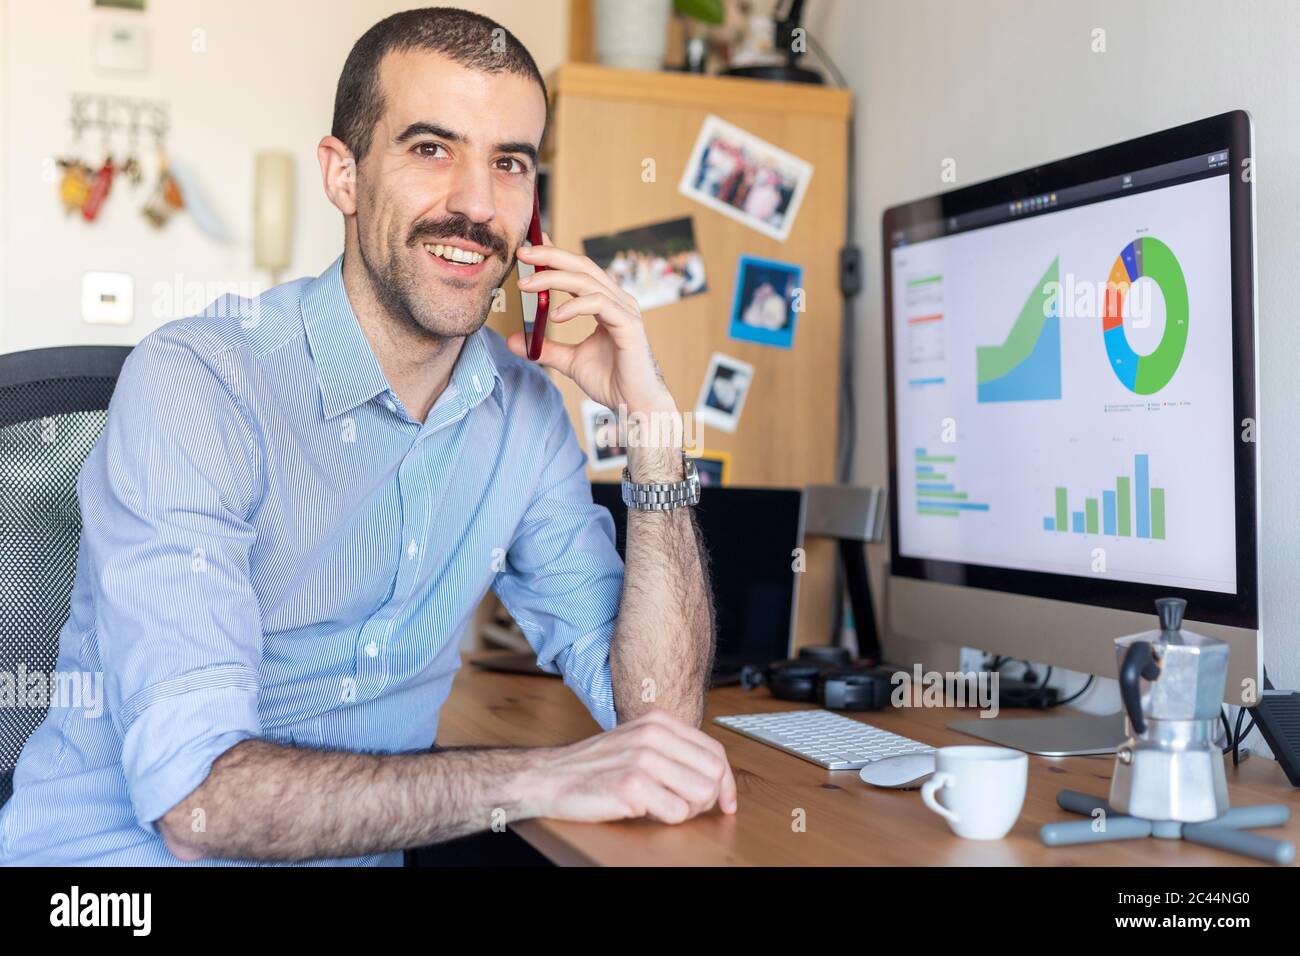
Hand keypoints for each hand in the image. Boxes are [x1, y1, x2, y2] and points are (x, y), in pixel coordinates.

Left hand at [507, 235, 675, 418]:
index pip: (579, 270)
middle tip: (523, 253)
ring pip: (587, 281)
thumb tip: (514, 340)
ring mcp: (625, 310)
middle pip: (582, 266)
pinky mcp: (629, 325)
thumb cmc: (611, 381)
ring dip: (553, 278)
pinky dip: (574, 306)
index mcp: (607, 303)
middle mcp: (618, 301)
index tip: (529, 249)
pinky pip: (599, 303)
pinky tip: (555, 315)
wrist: (635, 406)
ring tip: (527, 285)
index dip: (555, 255)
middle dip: (551, 256)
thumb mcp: (570, 360)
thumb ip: (545, 348)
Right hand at [522, 709, 737, 823]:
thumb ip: (672, 750)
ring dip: (687, 810)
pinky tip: (644, 810)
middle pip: (715, 773)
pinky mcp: (633, 786)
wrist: (550, 776)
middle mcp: (655, 735)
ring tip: (661, 807)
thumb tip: (713, 775)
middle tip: (684, 807)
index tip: (727, 803)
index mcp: (659, 722)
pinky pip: (677, 812)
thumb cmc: (593, 765)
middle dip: (707, 799)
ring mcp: (644, 759)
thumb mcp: (636, 742)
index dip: (727, 783)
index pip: (715, 751)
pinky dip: (665, 819)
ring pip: (702, 794)